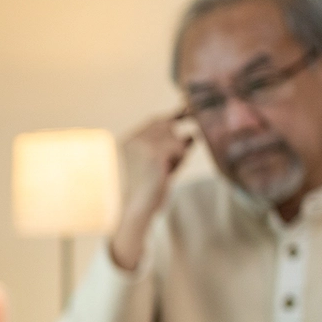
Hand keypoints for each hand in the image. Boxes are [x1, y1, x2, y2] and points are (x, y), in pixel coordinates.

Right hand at [110, 114, 193, 270]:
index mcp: (129, 143)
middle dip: (175, 134)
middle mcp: (133, 140)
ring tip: (167, 169)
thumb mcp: (161, 167)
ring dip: (177, 151)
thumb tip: (192, 134)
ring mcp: (142, 144)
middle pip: (164, 124)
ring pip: (173, 134)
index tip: (187, 111)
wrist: (135, 210)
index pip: (153, 122)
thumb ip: (173, 150)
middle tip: (181, 141)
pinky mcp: (153, 153)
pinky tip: (168, 171)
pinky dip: (178, 158)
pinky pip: (178, 146)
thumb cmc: (147, 193)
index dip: (171, 117)